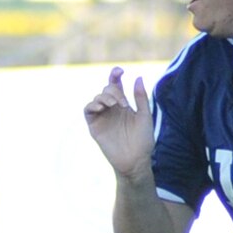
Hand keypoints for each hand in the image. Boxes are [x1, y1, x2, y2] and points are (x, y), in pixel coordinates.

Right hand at [83, 67, 154, 182]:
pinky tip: (102, 107)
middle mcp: (111, 109)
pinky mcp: (95, 126)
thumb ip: (140, 98)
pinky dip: (93, 104)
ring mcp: (103, 117)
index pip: (116, 85)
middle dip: (114, 90)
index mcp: (123, 105)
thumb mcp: (144, 116)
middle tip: (122, 103)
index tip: (120, 71)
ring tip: (114, 105)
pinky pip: (88, 110)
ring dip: (105, 97)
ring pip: (97, 97)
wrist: (135, 161)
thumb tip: (137, 77)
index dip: (115, 75)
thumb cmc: (143, 141)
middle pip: (106, 89)